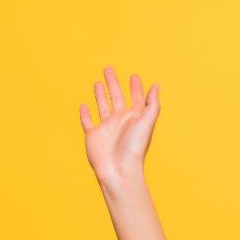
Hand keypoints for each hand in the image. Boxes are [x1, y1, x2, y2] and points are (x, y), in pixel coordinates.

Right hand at [79, 66, 159, 183]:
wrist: (119, 170)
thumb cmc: (134, 148)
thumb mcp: (147, 122)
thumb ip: (152, 104)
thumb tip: (155, 85)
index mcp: (134, 118)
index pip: (136, 99)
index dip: (135, 88)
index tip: (133, 76)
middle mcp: (120, 122)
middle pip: (116, 98)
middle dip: (113, 84)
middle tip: (108, 69)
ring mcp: (106, 129)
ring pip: (102, 106)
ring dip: (100, 95)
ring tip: (98, 82)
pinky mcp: (93, 136)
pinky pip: (87, 122)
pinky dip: (85, 114)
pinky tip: (83, 105)